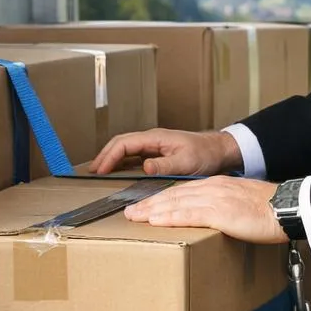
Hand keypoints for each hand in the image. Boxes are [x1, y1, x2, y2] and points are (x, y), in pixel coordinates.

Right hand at [90, 127, 242, 176]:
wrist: (219, 151)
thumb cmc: (205, 154)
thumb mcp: (187, 161)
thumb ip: (165, 164)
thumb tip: (144, 167)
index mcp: (156, 138)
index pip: (124, 143)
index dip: (109, 156)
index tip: (99, 170)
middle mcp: (152, 140)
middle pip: (120, 144)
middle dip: (104, 157)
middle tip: (91, 173)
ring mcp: (154, 146)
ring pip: (125, 150)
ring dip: (110, 159)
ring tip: (98, 173)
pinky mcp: (157, 154)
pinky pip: (134, 157)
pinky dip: (121, 164)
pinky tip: (116, 173)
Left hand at [122, 176, 286, 243]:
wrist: (288, 208)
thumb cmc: (271, 210)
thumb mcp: (244, 204)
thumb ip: (227, 209)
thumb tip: (218, 221)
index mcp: (219, 186)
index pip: (184, 191)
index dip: (163, 198)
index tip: (148, 205)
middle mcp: (213, 188)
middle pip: (174, 195)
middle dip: (150, 203)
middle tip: (131, 211)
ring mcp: (215, 199)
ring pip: (176, 203)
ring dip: (153, 210)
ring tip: (135, 217)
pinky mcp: (219, 212)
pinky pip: (188, 215)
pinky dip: (169, 217)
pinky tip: (156, 221)